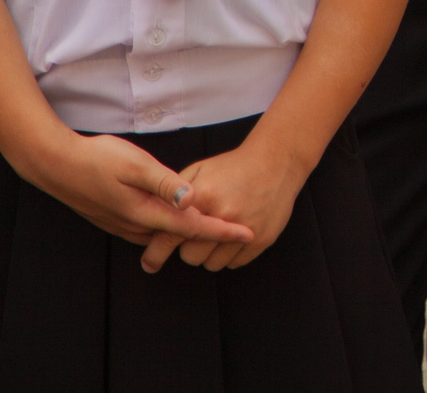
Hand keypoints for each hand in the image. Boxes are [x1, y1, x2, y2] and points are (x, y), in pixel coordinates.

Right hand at [22, 129, 254, 257]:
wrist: (56, 165)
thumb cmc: (97, 159)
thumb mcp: (134, 164)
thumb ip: (164, 182)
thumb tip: (191, 198)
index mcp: (145, 212)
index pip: (192, 226)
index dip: (221, 230)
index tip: (247, 233)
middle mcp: (137, 225)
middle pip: (182, 235)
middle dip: (211, 236)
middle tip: (242, 231)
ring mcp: (125, 225)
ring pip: (165, 235)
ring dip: (190, 233)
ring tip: (219, 228)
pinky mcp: (117, 219)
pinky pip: (151, 230)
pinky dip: (170, 229)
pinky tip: (178, 220)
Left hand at [145, 136, 310, 273]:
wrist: (276, 161)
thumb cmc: (234, 166)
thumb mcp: (200, 170)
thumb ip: (175, 194)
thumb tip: (154, 218)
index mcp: (203, 198)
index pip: (170, 235)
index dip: (156, 252)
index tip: (149, 264)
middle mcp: (222, 216)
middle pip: (190, 257)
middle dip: (190, 248)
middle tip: (198, 232)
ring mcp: (244, 230)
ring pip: (212, 264)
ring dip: (211, 253)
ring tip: (218, 232)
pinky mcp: (261, 239)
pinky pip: (234, 263)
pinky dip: (231, 254)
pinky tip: (235, 235)